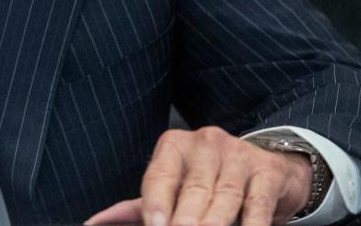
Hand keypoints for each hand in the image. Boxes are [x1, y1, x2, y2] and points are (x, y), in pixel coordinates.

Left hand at [87, 127, 311, 225]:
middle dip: (186, 220)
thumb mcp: (171, 189)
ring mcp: (239, 155)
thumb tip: (93, 224)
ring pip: (225, 197)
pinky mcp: (268, 171)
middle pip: (193, 191)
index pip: (160, 176)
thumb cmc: (207, 182)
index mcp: (174, 146)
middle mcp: (206, 143)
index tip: (154, 225)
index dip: (157, 204)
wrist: (266, 169)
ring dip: (215, 223)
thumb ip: (137, 208)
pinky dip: (251, 223)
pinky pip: (257, 203)